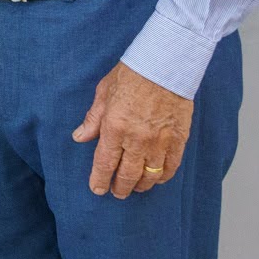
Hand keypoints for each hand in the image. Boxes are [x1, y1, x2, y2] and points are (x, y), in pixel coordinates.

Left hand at [73, 61, 192, 197]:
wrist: (164, 66)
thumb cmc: (131, 75)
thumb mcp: (103, 93)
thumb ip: (92, 119)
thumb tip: (79, 137)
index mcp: (115, 127)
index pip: (105, 163)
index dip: (100, 179)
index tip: (97, 189)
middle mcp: (137, 139)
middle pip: (128, 174)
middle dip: (120, 187)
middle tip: (116, 193)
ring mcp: (160, 142)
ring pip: (150, 175)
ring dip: (141, 185)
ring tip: (135, 189)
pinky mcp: (178, 140)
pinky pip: (171, 166)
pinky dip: (163, 177)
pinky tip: (157, 179)